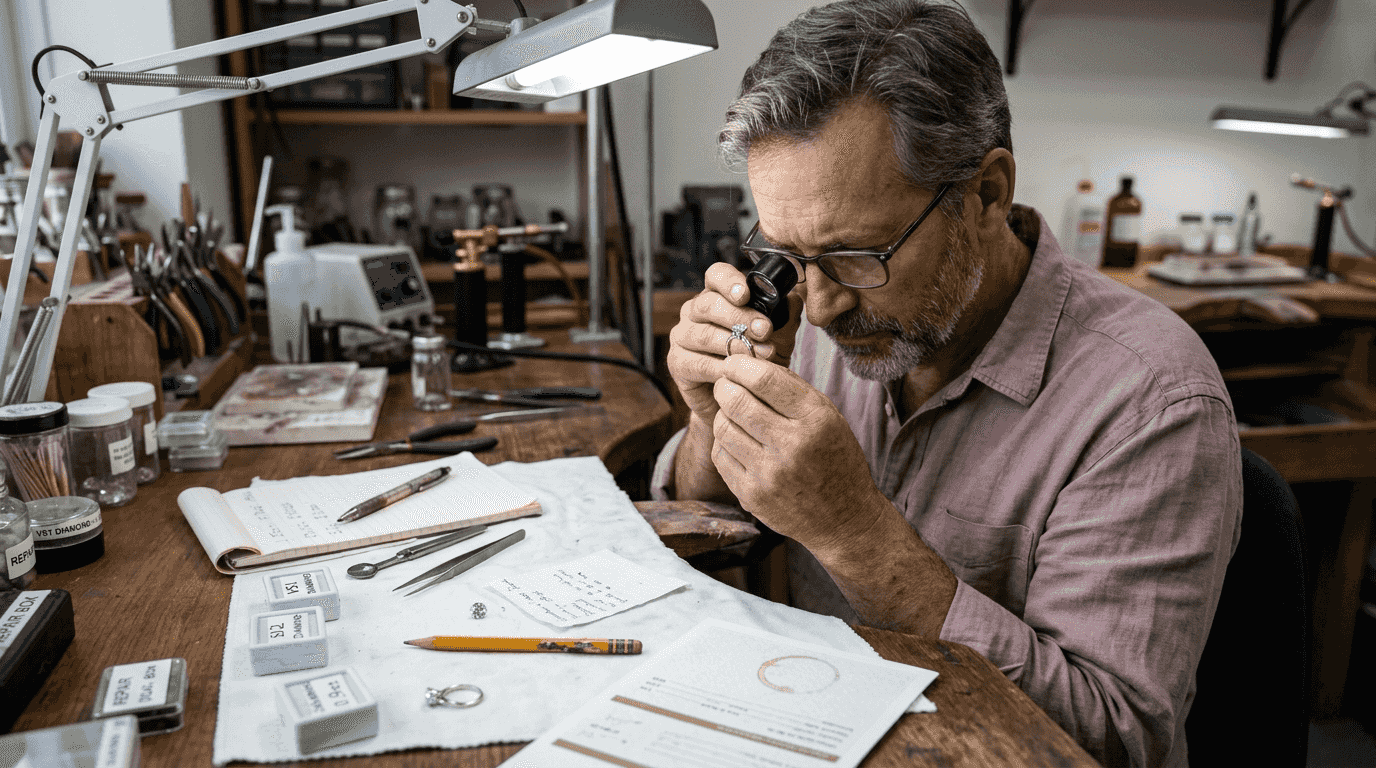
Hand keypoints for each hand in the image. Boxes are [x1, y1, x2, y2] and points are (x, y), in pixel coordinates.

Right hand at [667, 262, 801, 422]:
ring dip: (734, 344)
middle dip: (740, 317)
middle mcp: (694, 312)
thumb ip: (785, 318)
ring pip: (703, 333)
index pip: (716, 276)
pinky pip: (697, 362)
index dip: (729, 282)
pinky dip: (719, 368)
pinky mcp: (677, 363)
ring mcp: (682, 336)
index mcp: (717, 296)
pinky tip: (737, 373)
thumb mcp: (778, 337)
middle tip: (765, 330)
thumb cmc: (756, 362)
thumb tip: (794, 300)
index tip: (746, 295)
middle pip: (708, 304)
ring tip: (762, 354)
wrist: (740, 402)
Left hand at [709, 354, 887, 554]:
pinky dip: (724, 441)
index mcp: (815, 419)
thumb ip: (791, 389)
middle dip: (725, 385)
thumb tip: (748, 361)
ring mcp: (769, 474)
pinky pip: (721, 454)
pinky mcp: (751, 495)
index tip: (734, 362)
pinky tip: (737, 439)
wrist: (844, 518)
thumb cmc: (835, 457)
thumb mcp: (828, 416)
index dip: (740, 365)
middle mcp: (792, 446)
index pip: (764, 379)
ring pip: (722, 426)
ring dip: (723, 413)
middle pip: (736, 400)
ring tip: (734, 413)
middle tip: (726, 384)